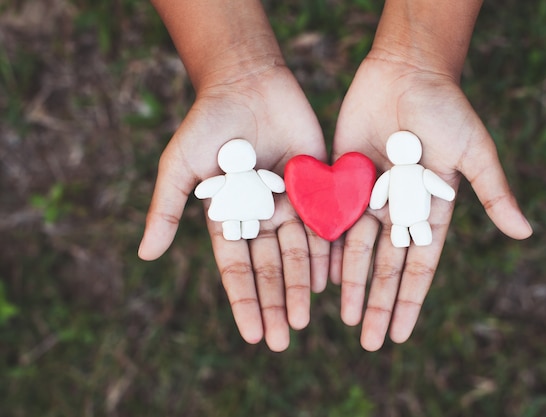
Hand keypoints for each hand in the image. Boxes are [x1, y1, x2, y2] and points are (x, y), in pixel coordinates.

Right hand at [138, 65, 328, 351]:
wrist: (248, 82)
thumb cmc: (208, 122)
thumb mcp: (180, 166)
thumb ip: (167, 209)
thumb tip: (145, 255)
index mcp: (230, 217)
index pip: (238, 269)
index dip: (245, 302)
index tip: (253, 335)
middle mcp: (261, 216)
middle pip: (270, 268)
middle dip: (275, 304)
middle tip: (282, 340)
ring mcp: (290, 201)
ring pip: (299, 252)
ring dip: (302, 286)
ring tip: (304, 319)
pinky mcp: (316, 184)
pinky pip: (325, 223)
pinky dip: (328, 251)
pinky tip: (332, 280)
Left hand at [331, 53, 531, 350]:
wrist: (405, 72)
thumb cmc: (445, 109)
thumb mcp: (474, 151)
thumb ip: (492, 192)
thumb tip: (524, 233)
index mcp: (430, 210)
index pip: (419, 267)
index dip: (409, 301)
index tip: (399, 334)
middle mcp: (398, 210)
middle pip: (386, 267)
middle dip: (377, 303)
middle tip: (368, 341)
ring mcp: (369, 196)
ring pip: (356, 250)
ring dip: (351, 284)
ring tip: (343, 317)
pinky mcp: (342, 179)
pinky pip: (332, 221)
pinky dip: (327, 248)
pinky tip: (321, 275)